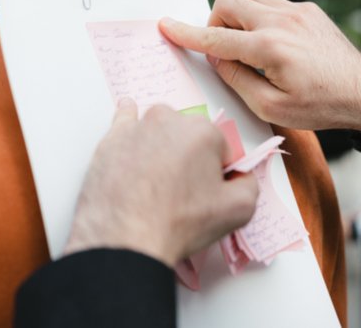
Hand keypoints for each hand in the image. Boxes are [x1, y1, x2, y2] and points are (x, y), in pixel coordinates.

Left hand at [64, 99, 259, 266]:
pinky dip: (131, 128)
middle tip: (182, 188)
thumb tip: (240, 176)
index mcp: (204, 132)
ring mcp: (137, 127)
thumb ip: (249, 183)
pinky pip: (124, 120)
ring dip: (162, 143)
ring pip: (160, 128)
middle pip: (190, 134)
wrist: (126, 239)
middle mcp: (170, 120)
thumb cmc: (179, 223)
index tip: (207, 189)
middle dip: (190, 154)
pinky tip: (134, 138)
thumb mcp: (239, 210)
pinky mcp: (111, 140)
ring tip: (156, 178)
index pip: (221, 147)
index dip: (217, 170)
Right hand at [160, 0, 360, 135]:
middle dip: (215, 24)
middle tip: (226, 50)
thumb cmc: (320, 107)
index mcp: (269, 49)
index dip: (186, 34)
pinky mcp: (308, 9)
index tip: (165, 26)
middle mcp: (281, 21)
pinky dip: (259, 13)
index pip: (215, 39)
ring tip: (246, 41)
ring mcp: (297, 10)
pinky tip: (270, 39)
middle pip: (227, 3)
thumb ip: (236, 79)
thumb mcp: (271, 107)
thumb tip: (216, 58)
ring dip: (237, 12)